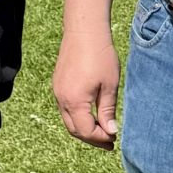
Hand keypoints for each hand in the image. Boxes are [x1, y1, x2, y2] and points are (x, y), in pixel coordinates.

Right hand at [53, 26, 120, 146]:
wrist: (84, 30)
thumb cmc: (100, 55)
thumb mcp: (109, 85)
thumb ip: (107, 110)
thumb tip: (110, 131)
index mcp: (75, 101)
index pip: (85, 131)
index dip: (100, 139)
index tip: (115, 140)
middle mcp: (62, 99)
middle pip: (74, 129)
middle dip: (91, 138)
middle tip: (109, 142)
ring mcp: (57, 91)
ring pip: (68, 119)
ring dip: (84, 128)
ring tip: (102, 130)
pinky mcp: (58, 84)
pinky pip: (65, 108)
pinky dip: (78, 116)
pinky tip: (91, 114)